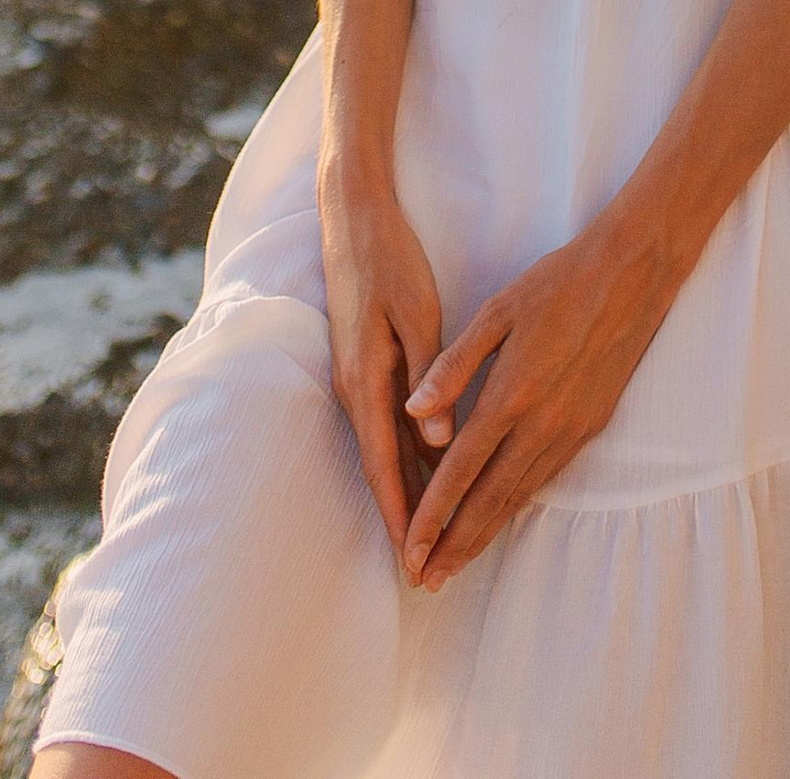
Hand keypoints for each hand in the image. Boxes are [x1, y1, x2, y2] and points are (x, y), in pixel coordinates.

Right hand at [319, 150, 442, 556]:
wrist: (353, 219)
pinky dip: (404, 457)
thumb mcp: (416, 314)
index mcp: (365, 382)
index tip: (414, 561)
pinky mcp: (365, 366)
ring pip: (385, 450)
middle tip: (427, 570)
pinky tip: (427, 473)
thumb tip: (436, 443)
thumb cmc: (390, 262)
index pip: (384, 468)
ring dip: (404, 491)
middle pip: (382, 470)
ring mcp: (356, 379)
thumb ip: (427, 378)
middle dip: (403, 518)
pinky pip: (385, 426)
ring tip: (430, 536)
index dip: (401, 516)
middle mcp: (354, 390)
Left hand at [400, 212, 680, 588]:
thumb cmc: (557, 283)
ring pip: (518, 497)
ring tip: (454, 565)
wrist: (632, 276)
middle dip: (454, 545)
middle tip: (423, 582)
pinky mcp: (589, 428)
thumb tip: (413, 411)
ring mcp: (569, 431)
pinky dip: (515, 507)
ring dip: (484, 535)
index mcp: (511, 394)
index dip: (432, 516)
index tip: (408, 550)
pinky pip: (543, 479)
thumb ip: (453, 364)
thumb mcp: (497, 310)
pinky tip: (499, 518)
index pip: (460, 471)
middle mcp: (541, 425)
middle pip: (488, 501)